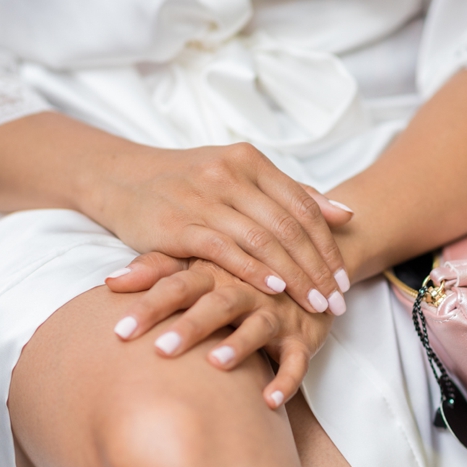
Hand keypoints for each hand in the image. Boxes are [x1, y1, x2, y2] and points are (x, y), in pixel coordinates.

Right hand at [94, 142, 352, 316]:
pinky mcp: (178, 224)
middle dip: (318, 269)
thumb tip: (345, 214)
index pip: (303, 207)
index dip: (328, 246)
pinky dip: (254, 271)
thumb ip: (290, 194)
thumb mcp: (238, 178)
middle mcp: (231, 174)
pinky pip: (225, 250)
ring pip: (263, 240)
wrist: (121, 179)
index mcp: (250, 161)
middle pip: (289, 226)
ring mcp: (204, 198)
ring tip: (315, 306)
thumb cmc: (186, 184)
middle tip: (337, 303)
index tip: (344, 281)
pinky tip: (275, 292)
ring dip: (295, 277)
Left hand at [107, 252, 330, 406]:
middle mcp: (245, 290)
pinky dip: (286, 380)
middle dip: (189, 327)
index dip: (148, 306)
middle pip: (216, 304)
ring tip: (215, 363)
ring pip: (258, 327)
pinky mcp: (301, 337)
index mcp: (215, 273)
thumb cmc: (236, 275)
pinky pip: (296, 360)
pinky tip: (269, 402)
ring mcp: (275, 312)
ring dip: (238, 345)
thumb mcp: (199, 266)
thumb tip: (108, 280)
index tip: (119, 332)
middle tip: (160, 350)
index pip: (176, 285)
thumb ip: (155, 271)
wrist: (306, 267)